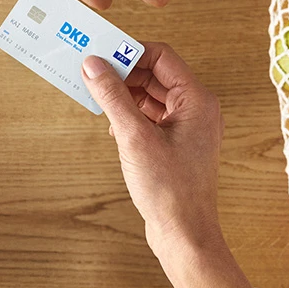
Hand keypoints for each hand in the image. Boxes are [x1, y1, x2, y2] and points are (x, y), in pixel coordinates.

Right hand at [81, 45, 255, 287]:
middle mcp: (197, 109)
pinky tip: (112, 126)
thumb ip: (113, 97)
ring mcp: (188, 127)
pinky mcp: (176, 144)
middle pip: (156, 74)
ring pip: (151, 96)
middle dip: (123, 73)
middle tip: (91, 73)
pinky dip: (130, 115)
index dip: (130, 52)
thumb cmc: (170, 190)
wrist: (184, 234)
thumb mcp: (134, 137)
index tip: (100, 54)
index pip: (161, 57)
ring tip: (97, 98)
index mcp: (197, 100)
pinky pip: (151, 116)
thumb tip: (93, 65)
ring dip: (125, 95)